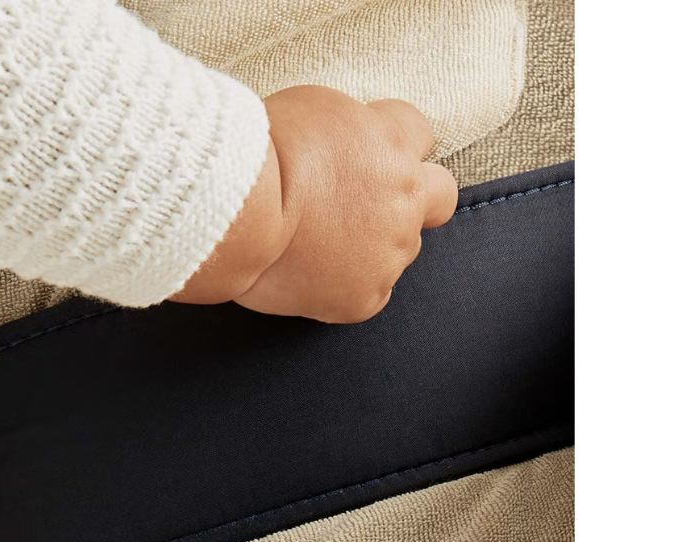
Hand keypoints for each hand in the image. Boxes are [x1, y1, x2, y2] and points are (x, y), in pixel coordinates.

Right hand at [173, 86, 459, 322]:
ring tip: (323, 248)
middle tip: (366, 209)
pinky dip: (347, 289)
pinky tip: (315, 279)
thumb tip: (344, 146)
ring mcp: (390, 250)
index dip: (388, 148)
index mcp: (396, 138)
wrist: (239, 212)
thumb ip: (347, 129)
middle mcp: (408, 194)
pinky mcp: (364, 296)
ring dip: (374, 247)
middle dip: (412, 199)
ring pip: (402, 250)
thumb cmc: (260, 152)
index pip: (419, 136)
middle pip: (440, 197)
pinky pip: (371, 295)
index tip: (360, 160)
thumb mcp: (315, 107)